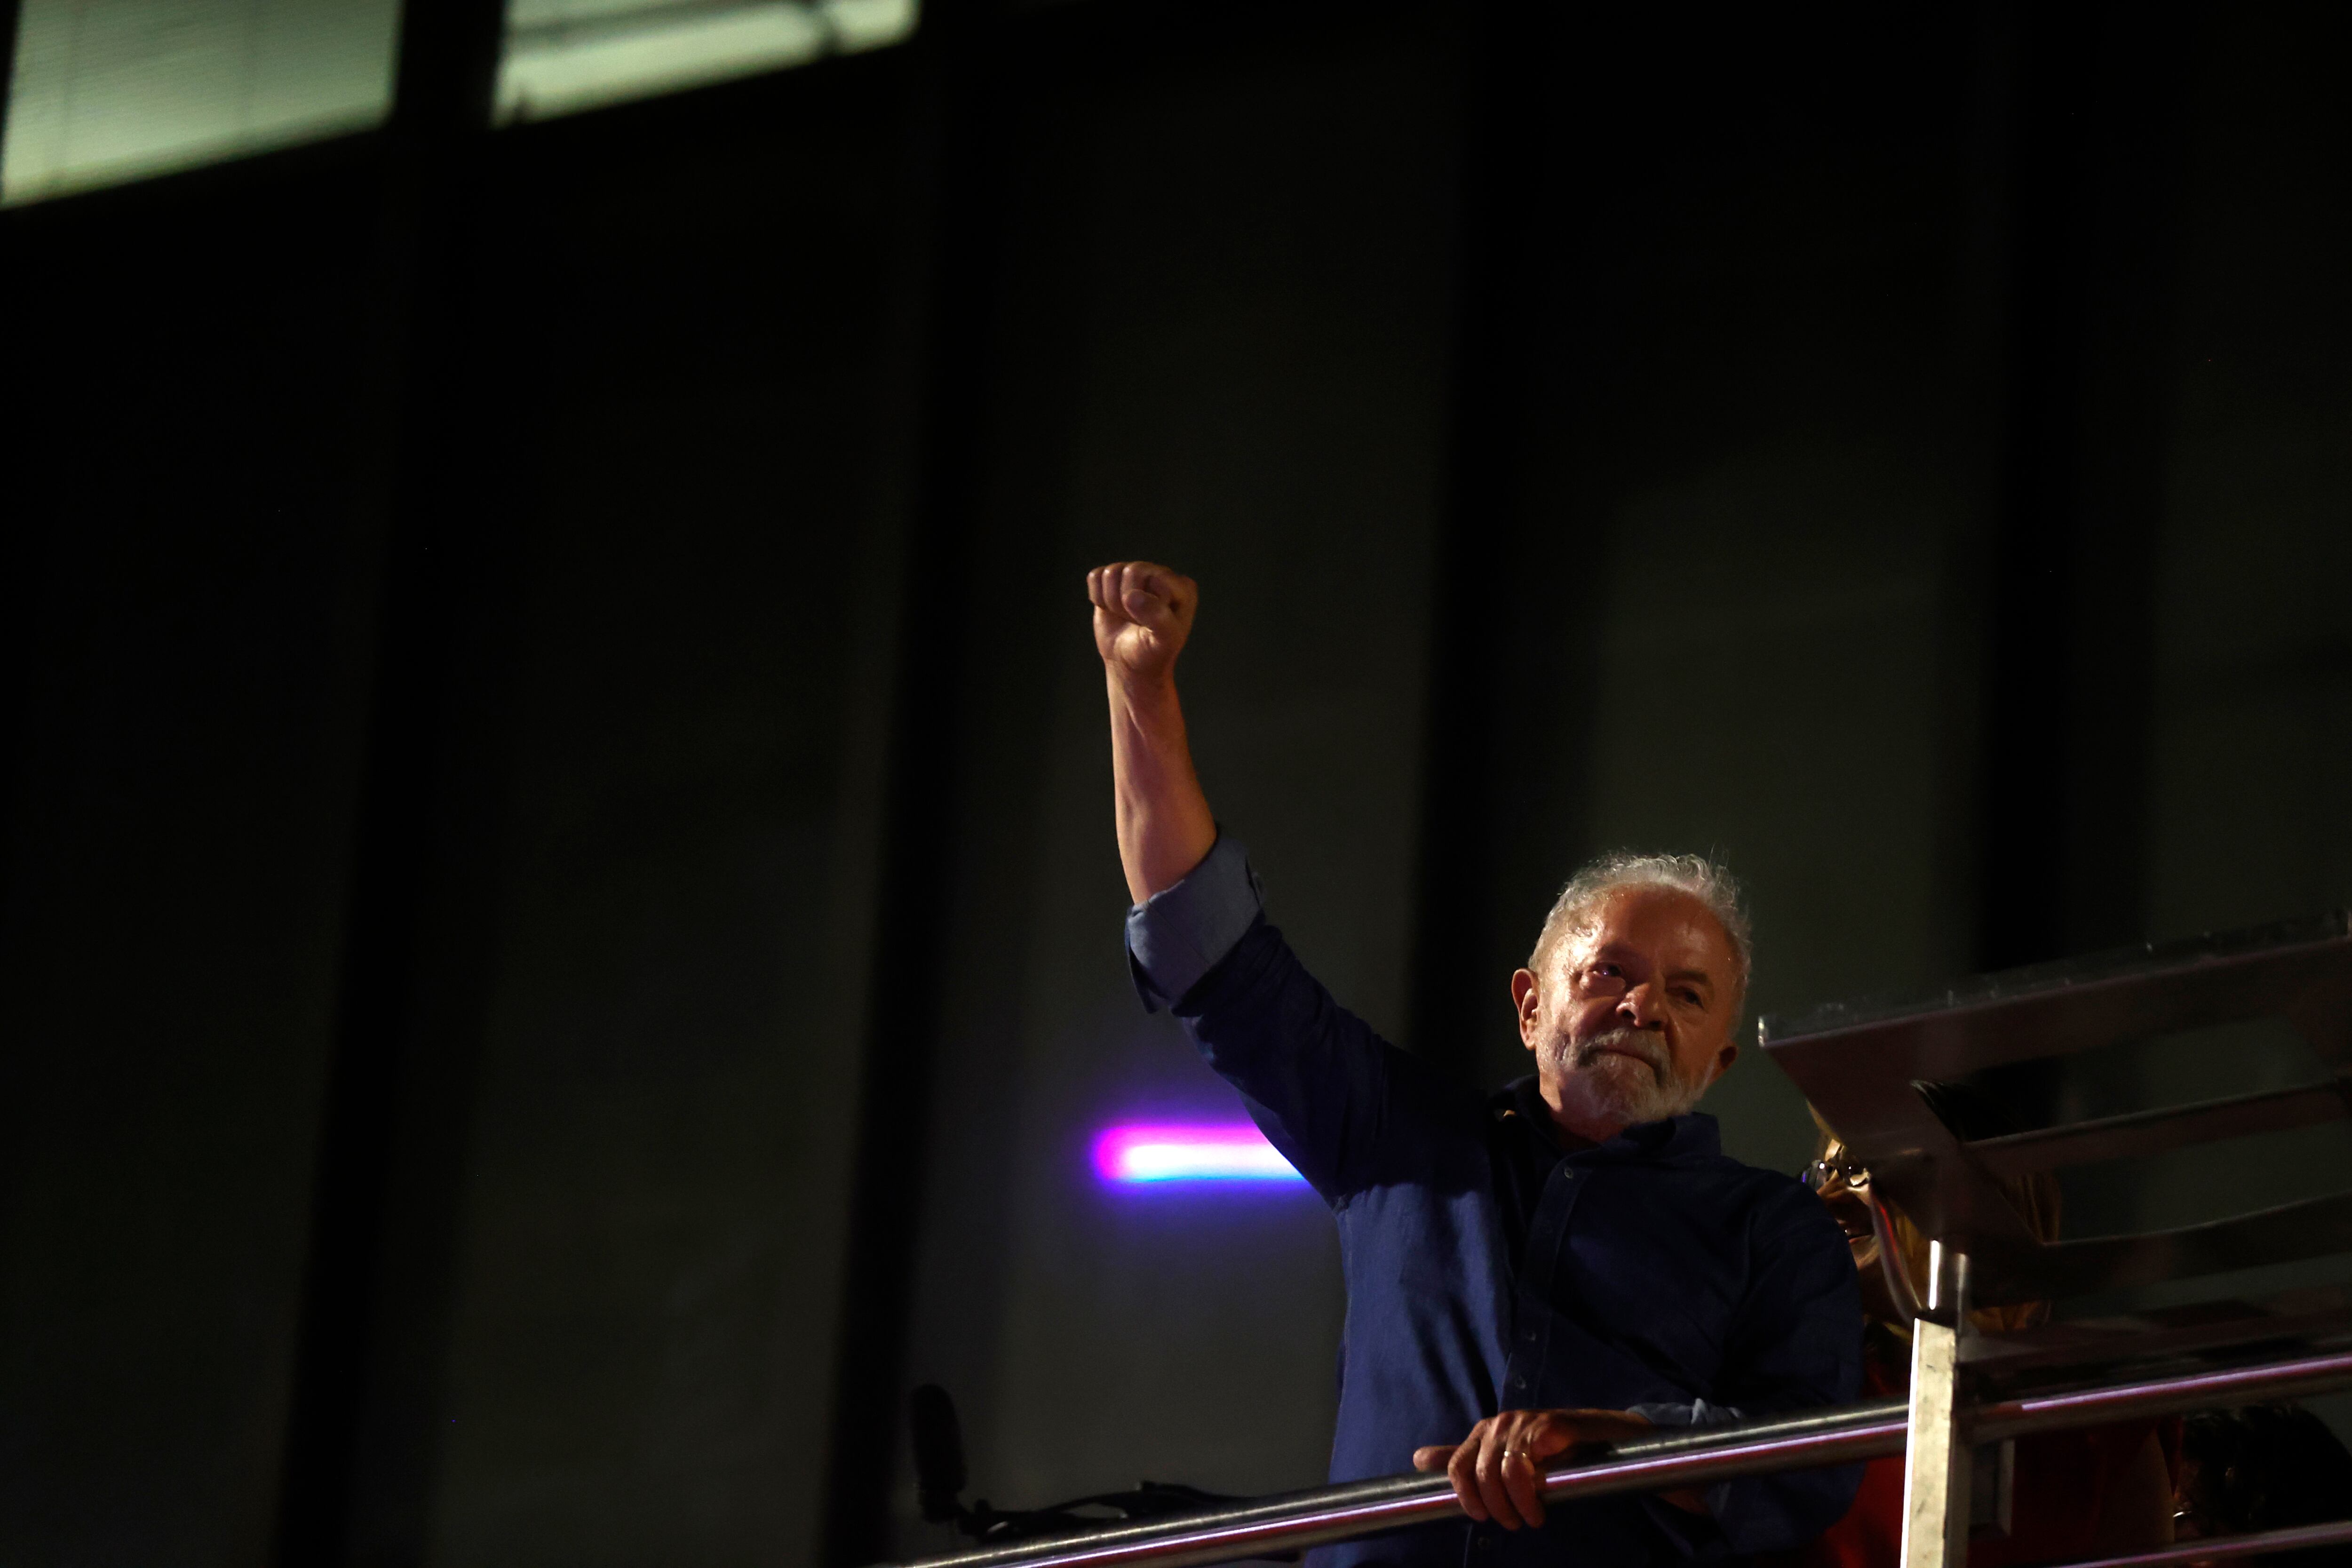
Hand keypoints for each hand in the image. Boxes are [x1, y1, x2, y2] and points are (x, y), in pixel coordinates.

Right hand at [1087, 561, 1196, 688]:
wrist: (1129, 664)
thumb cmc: (1151, 653)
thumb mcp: (1163, 641)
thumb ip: (1157, 617)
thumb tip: (1132, 594)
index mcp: (1183, 587)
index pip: (1156, 579)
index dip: (1146, 604)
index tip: (1150, 625)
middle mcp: (1161, 575)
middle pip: (1132, 571)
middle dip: (1126, 603)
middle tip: (1134, 622)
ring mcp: (1136, 575)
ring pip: (1111, 572)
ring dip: (1111, 601)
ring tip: (1124, 616)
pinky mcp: (1114, 580)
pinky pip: (1095, 576)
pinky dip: (1097, 597)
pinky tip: (1110, 609)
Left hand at [1413, 1409, 1681, 1529]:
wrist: (1605, 1436)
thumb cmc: (1554, 1452)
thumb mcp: (1505, 1457)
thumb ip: (1464, 1460)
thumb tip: (1417, 1458)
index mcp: (1485, 1432)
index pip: (1455, 1465)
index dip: (1464, 1496)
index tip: (1480, 1518)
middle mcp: (1500, 1423)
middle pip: (1476, 1472)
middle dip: (1491, 1506)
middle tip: (1511, 1523)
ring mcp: (1524, 1423)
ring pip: (1499, 1471)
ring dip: (1513, 1504)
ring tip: (1530, 1518)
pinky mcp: (1550, 1426)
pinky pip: (1525, 1464)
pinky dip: (1530, 1491)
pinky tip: (1542, 1504)